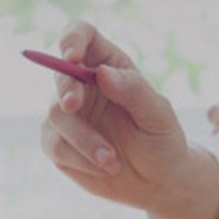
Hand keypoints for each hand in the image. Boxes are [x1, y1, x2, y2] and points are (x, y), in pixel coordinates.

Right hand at [40, 22, 218, 218]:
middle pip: (61, 74)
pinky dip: (80, 159)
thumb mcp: (158, 116)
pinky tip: (105, 168)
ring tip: (112, 160)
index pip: (83, 36)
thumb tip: (103, 74)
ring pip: (57, 115)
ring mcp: (69, 114)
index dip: (72, 40)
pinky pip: (56, 145)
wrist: (159, 182)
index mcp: (110, 67)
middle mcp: (84, 86)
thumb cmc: (163, 142)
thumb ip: (134, 91)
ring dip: (84, 139)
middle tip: (73, 105)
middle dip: (66, 90)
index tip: (72, 57)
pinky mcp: (59, 142)